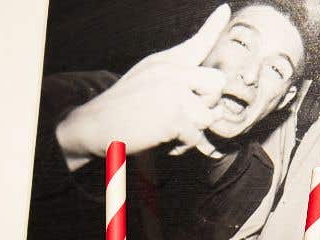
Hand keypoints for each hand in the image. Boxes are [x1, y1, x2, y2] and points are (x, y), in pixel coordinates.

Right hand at [55, 5, 229, 170]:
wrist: (95, 125)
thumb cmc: (121, 110)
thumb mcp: (147, 83)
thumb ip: (176, 82)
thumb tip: (211, 96)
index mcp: (165, 62)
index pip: (197, 42)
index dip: (214, 26)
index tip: (224, 10)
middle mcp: (172, 71)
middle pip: (217, 83)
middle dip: (207, 104)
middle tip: (182, 114)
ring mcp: (175, 91)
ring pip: (210, 114)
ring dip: (194, 129)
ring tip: (169, 130)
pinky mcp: (175, 115)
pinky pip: (196, 136)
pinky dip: (182, 145)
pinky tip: (162, 139)